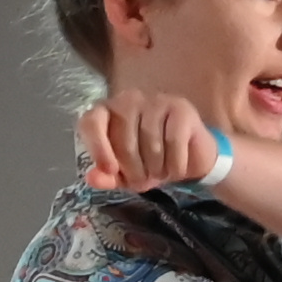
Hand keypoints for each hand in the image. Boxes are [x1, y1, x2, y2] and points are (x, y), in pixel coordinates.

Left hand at [75, 90, 223, 191]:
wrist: (190, 156)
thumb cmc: (150, 161)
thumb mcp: (125, 175)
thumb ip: (107, 177)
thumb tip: (93, 179)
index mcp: (107, 112)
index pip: (91, 123)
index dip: (98, 148)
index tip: (111, 170)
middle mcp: (129, 100)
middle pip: (124, 140)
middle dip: (135, 170)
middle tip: (143, 180)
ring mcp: (156, 101)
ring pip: (151, 143)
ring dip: (156, 169)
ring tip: (160, 173)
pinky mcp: (181, 108)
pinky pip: (174, 141)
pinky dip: (175, 165)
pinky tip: (175, 169)